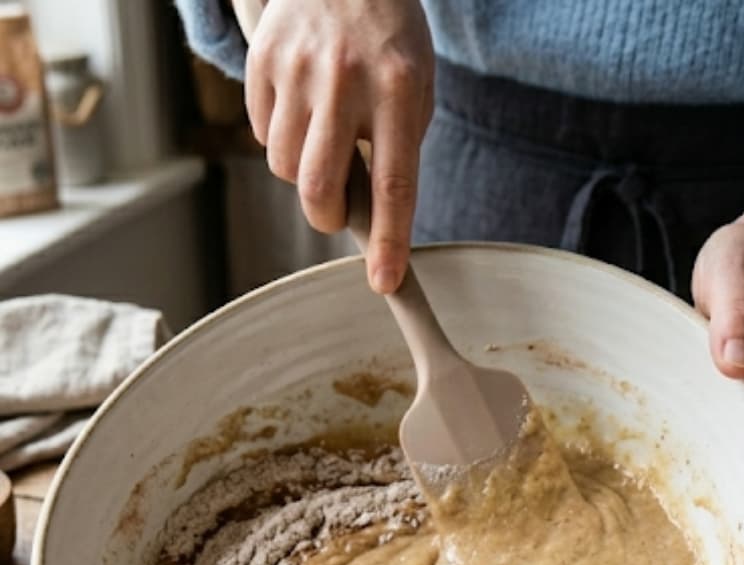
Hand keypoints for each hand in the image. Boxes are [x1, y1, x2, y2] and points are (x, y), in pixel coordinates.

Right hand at [245, 0, 433, 293]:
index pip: (394, 184)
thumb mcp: (417, 86)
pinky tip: (303, 111)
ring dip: (303, 174)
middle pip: (319, 186)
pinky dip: (281, 139)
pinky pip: (262, 133)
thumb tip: (369, 212)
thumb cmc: (391, 40)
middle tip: (335, 213)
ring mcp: (297, 70)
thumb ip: (397, 146)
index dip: (388, 240)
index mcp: (399, 91)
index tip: (385, 282)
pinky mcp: (262, 61)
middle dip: (325, 217)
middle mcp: (345, 82)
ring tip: (325, 140)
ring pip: (285, 166)